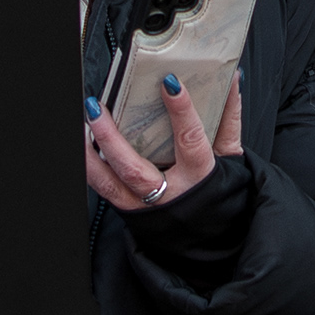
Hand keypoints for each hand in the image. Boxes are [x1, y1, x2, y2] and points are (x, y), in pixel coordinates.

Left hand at [85, 75, 242, 214]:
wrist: (209, 236)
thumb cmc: (220, 194)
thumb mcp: (231, 157)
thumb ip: (229, 117)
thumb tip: (234, 78)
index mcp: (200, 178)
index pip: (191, 141)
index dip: (182, 112)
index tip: (169, 82)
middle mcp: (169, 194)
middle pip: (135, 168)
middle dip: (112, 138)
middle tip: (97, 108)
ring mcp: (144, 205)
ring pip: (110, 183)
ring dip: (90, 155)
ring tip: (80, 125)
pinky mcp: (129, 208)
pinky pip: (104, 189)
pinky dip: (90, 168)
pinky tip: (82, 145)